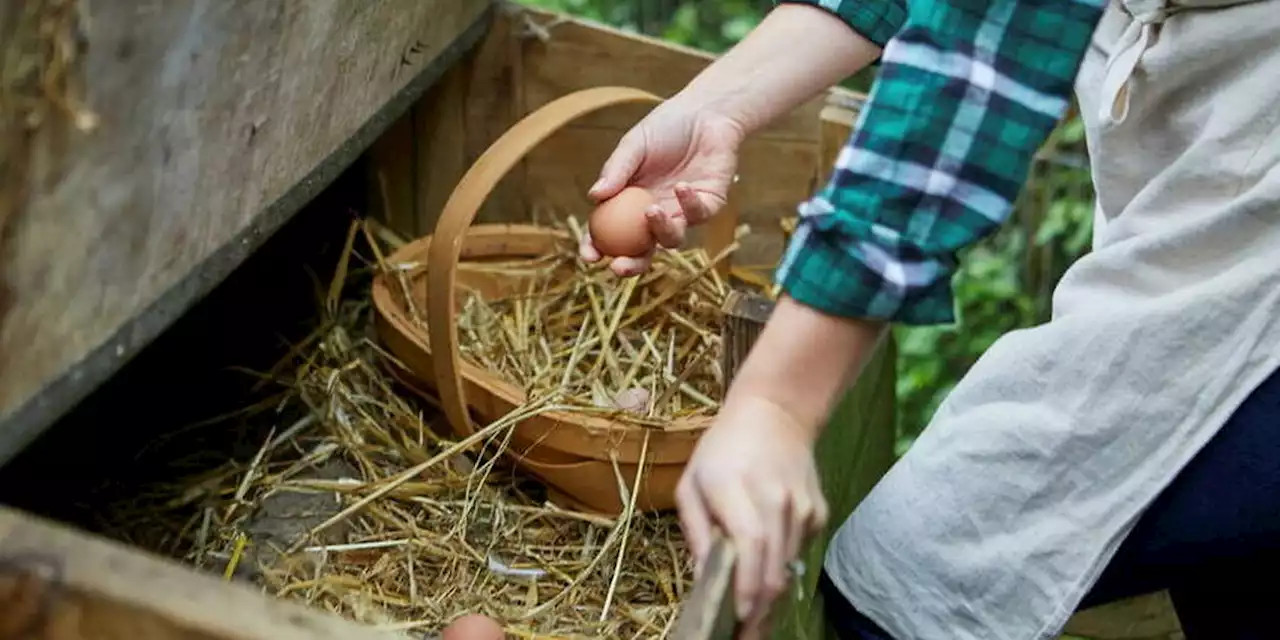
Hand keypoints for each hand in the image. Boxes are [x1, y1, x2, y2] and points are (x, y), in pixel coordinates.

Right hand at [580, 96, 744, 275]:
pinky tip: (681, 187)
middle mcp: (655, 214)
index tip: (589, 257)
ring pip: (672, 239)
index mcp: (630, 204)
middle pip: (642, 251)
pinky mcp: (709, 204)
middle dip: (631, 265)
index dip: (598, 248)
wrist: (705, 112)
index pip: (609, 234)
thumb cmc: (666, 127)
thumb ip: (616, 170)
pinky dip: (688, 204)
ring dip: (661, 231)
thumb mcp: (634, 145)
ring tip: (650, 211)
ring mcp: (682, 213)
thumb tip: (594, 197)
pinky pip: (698, 215)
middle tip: (619, 266)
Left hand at [676, 395, 827, 637]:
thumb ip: (697, 530)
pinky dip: (781, 565)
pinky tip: (766, 558)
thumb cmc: (723, 450)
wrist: (776, 413)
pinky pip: (798, 551)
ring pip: (788, 567)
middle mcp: (776, 500)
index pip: (750, 546)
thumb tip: (704, 575)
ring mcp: (802, 507)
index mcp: (737, 489)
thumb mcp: (692, 483)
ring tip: (750, 614)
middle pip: (774, 568)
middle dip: (759, 610)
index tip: (738, 620)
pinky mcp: (818, 513)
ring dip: (769, 594)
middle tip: (743, 635)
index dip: (747, 588)